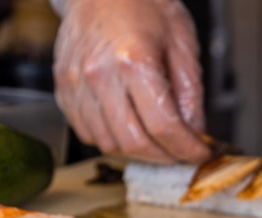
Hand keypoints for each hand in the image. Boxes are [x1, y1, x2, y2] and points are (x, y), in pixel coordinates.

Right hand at [53, 0, 209, 162]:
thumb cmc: (144, 5)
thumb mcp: (183, 44)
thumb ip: (190, 94)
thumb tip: (194, 132)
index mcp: (134, 61)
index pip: (163, 126)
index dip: (186, 149)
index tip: (199, 154)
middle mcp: (100, 75)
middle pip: (133, 143)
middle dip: (164, 157)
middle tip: (180, 152)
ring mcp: (76, 83)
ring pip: (108, 143)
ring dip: (138, 152)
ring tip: (157, 142)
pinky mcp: (62, 89)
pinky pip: (86, 131)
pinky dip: (111, 140)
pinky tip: (129, 128)